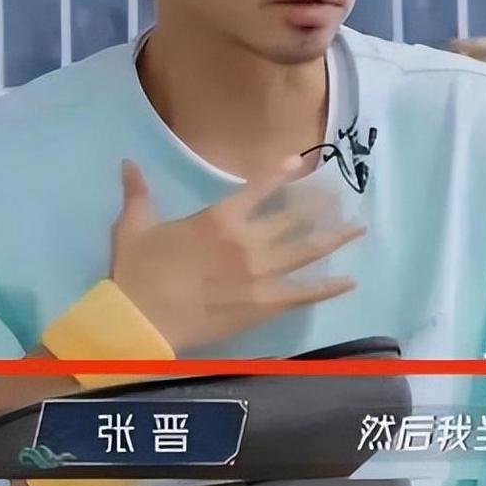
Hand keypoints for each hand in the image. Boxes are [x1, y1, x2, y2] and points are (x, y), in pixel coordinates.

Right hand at [109, 156, 362, 352]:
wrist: (139, 322)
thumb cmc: (137, 272)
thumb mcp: (133, 227)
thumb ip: (138, 194)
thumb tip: (128, 163)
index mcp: (219, 218)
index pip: (259, 188)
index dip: (283, 174)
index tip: (302, 164)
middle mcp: (247, 241)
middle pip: (294, 217)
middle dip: (320, 204)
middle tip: (340, 194)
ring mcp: (260, 274)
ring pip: (306, 251)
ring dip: (334, 238)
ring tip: (358, 228)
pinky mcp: (264, 305)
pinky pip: (303, 294)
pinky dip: (327, 288)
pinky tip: (348, 282)